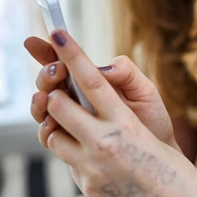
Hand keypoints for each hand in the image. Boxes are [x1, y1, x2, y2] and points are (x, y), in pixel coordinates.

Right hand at [23, 37, 177, 150]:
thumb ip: (127, 74)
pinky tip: (51, 124)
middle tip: (57, 70)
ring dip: (40, 99)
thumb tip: (105, 67)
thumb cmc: (152, 120)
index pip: (64, 63)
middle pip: (49, 83)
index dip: (48, 50)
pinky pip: (49, 135)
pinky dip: (46, 127)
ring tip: (46, 96)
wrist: (158, 156)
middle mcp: (77, 100)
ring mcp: (71, 122)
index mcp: (93, 83)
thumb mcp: (145, 93)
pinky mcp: (70, 144)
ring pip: (43, 107)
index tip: (37, 40)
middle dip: (46, 74)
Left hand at [39, 29, 192, 196]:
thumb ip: (125, 90)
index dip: (70, 52)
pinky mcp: (86, 187)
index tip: (54, 32)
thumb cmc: (167, 158)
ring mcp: (91, 168)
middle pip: (58, 105)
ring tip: (76, 126)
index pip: (91, 78)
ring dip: (58, 127)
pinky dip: (75, 153)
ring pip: (52, 136)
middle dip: (53, 94)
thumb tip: (100, 70)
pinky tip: (97, 158)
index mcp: (124, 122)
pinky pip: (67, 161)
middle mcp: (104, 143)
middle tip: (58, 90)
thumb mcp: (152, 119)